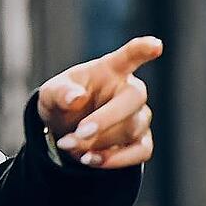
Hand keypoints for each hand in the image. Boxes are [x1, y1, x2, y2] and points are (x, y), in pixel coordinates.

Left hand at [37, 36, 162, 168]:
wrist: (64, 131)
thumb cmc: (62, 103)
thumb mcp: (50, 94)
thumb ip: (59, 92)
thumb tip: (75, 97)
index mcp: (109, 70)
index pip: (129, 56)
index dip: (142, 50)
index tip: (155, 45)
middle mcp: (129, 90)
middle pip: (134, 99)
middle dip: (105, 119)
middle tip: (77, 133)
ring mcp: (139, 116)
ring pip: (130, 129)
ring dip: (98, 142)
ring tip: (68, 145)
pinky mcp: (141, 141)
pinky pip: (140, 152)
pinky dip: (114, 159)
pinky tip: (90, 160)